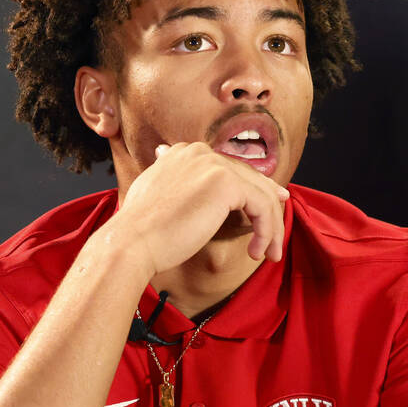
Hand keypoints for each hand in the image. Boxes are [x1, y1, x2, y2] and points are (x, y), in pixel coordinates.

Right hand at [112, 142, 288, 275]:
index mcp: (184, 153)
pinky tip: (257, 251)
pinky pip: (262, 206)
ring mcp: (214, 165)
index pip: (231, 169)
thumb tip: (178, 171)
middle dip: (269, 208)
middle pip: (250, 178)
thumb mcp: (156, 196)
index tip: (269, 208)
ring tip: (269, 254)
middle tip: (275, 238)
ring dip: (271, 227)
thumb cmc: (142, 231)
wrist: (132, 242)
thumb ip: (172, 181)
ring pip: (261, 194)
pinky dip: (267, 231)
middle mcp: (200, 152)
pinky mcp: (226, 183)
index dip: (253, 189)